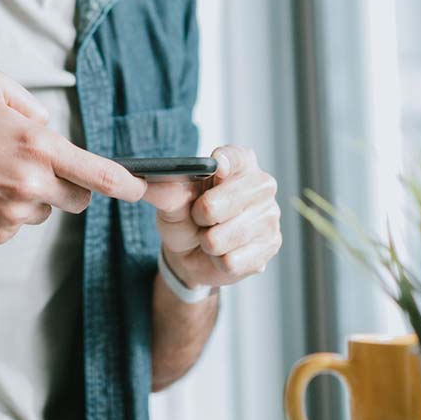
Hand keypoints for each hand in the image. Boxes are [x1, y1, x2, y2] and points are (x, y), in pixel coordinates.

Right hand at [0, 68, 145, 245]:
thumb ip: (32, 105)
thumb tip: (50, 130)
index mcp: (38, 146)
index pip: (98, 173)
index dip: (127, 185)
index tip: (141, 190)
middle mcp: (31, 183)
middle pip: (77, 200)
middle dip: (67, 189)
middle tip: (37, 172)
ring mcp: (12, 214)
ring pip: (42, 214)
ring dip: (29, 200)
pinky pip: (13, 229)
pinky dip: (2, 216)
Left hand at [142, 145, 281, 287]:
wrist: (193, 254)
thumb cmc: (187, 218)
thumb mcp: (171, 202)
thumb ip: (165, 191)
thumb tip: (150, 184)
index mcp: (240, 164)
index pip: (234, 157)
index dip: (222, 162)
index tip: (215, 168)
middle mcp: (261, 185)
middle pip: (217, 204)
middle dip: (199, 217)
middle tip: (201, 218)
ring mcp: (270, 216)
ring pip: (220, 238)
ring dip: (207, 243)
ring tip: (212, 236)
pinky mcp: (270, 246)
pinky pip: (230, 261)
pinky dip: (218, 261)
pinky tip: (224, 253)